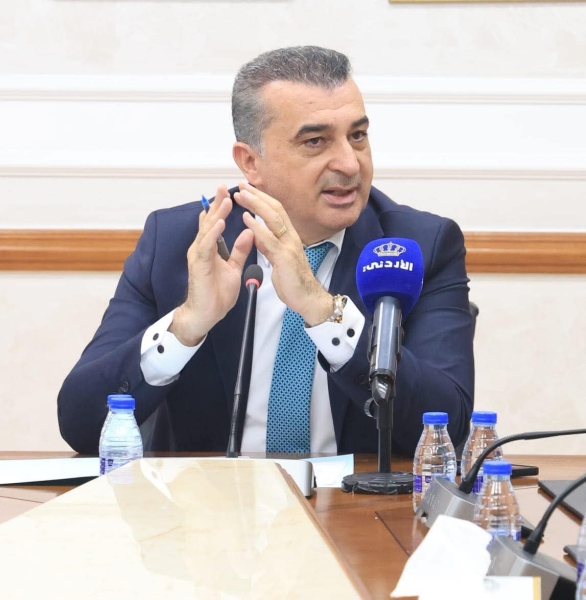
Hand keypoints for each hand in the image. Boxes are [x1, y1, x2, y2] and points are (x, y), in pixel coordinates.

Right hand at [170, 185, 253, 345]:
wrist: (206, 315)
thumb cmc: (217, 294)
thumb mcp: (233, 268)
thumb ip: (239, 250)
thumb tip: (248, 233)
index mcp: (210, 249)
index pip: (215, 223)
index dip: (222, 208)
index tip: (231, 193)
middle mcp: (202, 249)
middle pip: (209, 222)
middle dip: (217, 204)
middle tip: (224, 187)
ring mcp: (199, 257)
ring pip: (207, 231)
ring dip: (216, 214)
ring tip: (225, 201)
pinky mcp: (200, 266)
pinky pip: (206, 247)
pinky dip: (212, 234)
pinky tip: (219, 223)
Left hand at [234, 181, 333, 326]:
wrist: (307, 299)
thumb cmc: (293, 281)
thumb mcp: (278, 260)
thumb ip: (269, 246)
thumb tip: (258, 236)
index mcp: (289, 237)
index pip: (275, 211)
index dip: (262, 198)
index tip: (247, 190)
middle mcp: (291, 237)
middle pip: (274, 209)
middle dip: (257, 195)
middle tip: (241, 184)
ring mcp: (289, 246)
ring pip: (273, 219)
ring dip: (255, 205)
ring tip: (241, 195)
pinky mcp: (285, 257)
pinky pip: (269, 239)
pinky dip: (257, 227)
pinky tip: (246, 218)